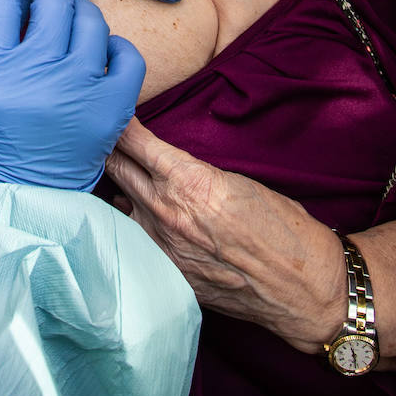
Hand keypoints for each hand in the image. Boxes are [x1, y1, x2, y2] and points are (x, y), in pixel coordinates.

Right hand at [0, 0, 145, 199]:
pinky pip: (126, 56)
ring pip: (91, 23)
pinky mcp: (111, 109)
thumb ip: (1, 45)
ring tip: (75, 18)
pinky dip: (118, 48)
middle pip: (51, 1)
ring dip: (83, 13)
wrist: (23, 198)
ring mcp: (77, 91)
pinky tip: (106, 52)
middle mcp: (37, 75)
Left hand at [104, 119, 344, 352]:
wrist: (297, 283)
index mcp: (187, 180)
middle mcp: (165, 211)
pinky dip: (131, 224)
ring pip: (118, 205)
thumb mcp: (235, 182)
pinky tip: (135, 218)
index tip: (107, 112)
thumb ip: (191, 174)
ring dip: (117, 189)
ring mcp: (159, 245)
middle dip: (107, 150)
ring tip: (114, 176)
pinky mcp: (163, 272)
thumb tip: (163, 169)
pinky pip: (132, 240)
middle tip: (98, 137)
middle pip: (116, 169)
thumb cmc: (279, 226)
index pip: (134, 142)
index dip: (118, 125)